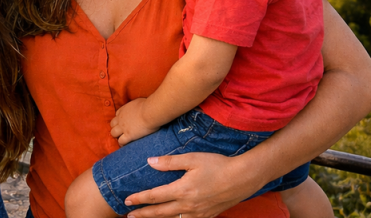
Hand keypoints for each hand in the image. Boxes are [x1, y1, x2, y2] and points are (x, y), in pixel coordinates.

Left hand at [109, 98, 158, 145]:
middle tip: (122, 130)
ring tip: (122, 138)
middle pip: (112, 124)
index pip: (117, 114)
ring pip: (113, 133)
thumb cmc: (147, 105)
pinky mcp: (128, 135)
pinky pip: (121, 141)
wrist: (149, 112)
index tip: (124, 121)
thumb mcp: (138, 102)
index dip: (119, 119)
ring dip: (117, 136)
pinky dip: (122, 143)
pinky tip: (125, 144)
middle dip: (116, 127)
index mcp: (123, 110)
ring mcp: (123, 128)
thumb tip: (138, 106)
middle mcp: (121, 119)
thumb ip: (135, 106)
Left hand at [123, 152, 267, 217]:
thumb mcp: (192, 158)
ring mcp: (198, 213)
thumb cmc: (217, 165)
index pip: (154, 196)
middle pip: (160, 213)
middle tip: (129, 216)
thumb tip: (150, 162)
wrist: (242, 178)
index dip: (139, 199)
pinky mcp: (207, 216)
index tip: (127, 201)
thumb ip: (170, 162)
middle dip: (143, 215)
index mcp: (182, 190)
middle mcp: (188, 205)